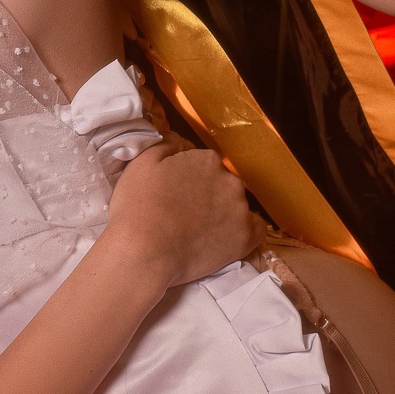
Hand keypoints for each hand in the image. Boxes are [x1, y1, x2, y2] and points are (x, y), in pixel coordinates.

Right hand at [103, 138, 257, 291]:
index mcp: (207, 160)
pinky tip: (226, 237)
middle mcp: (230, 180)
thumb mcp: (141, 162)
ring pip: (234, 206)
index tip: (174, 192)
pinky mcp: (245, 239)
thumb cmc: (138, 206)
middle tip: (184, 212)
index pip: (203, 164)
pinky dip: (243, 230)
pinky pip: (255, 230)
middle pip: (221, 183)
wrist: (145, 252)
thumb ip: (165, 143)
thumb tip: (179, 140)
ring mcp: (240, 210)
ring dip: (221, 212)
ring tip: (198, 231)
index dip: (187, 178)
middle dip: (206, 194)